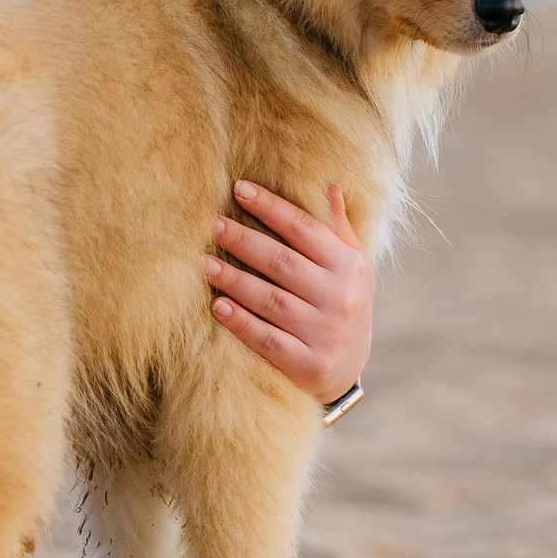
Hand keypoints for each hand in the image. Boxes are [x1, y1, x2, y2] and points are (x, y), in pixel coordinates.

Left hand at [203, 181, 372, 404]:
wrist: (345, 372)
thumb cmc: (341, 305)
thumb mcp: (352, 267)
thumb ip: (337, 229)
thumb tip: (328, 185)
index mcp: (350, 266)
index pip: (305, 229)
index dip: (271, 207)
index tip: (239, 189)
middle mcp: (341, 297)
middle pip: (282, 262)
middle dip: (244, 240)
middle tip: (213, 224)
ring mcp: (325, 333)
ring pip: (271, 300)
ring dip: (234, 280)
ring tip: (204, 263)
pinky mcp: (308, 364)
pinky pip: (267, 339)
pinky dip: (241, 322)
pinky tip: (217, 306)